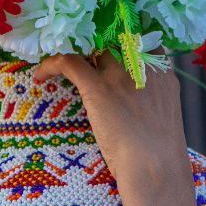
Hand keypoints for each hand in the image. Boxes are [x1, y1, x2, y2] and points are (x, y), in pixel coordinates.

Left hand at [33, 55, 196, 205]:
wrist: (155, 166)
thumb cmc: (161, 154)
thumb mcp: (164, 116)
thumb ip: (151, 99)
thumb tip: (134, 103)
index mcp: (162, 73)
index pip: (139, 40)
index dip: (120, 41)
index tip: (106, 48)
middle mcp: (141, 66)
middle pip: (113, 39)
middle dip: (95, 44)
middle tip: (79, 54)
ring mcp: (119, 74)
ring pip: (90, 47)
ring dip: (74, 52)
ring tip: (59, 63)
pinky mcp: (98, 86)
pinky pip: (68, 61)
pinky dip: (51, 64)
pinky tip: (41, 75)